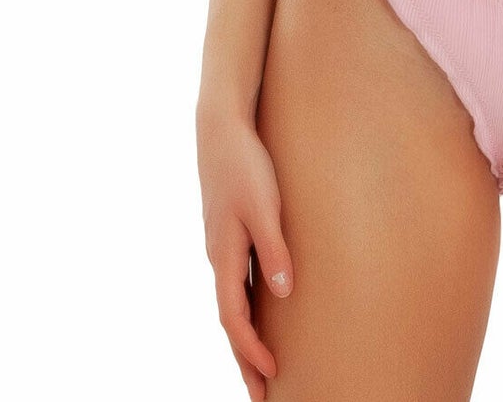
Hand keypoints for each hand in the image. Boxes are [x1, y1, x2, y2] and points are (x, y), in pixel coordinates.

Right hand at [196, 108, 294, 400]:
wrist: (221, 128)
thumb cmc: (245, 164)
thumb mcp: (264, 205)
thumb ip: (274, 247)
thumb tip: (283, 293)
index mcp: (224, 255)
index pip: (234, 317)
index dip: (251, 349)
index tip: (272, 374)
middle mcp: (219, 256)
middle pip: (230, 320)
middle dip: (244, 359)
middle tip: (262, 396)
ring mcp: (222, 245)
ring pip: (232, 303)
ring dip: (245, 338)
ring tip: (262, 366)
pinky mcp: (230, 233)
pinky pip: (237, 283)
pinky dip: (245, 309)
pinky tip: (262, 312)